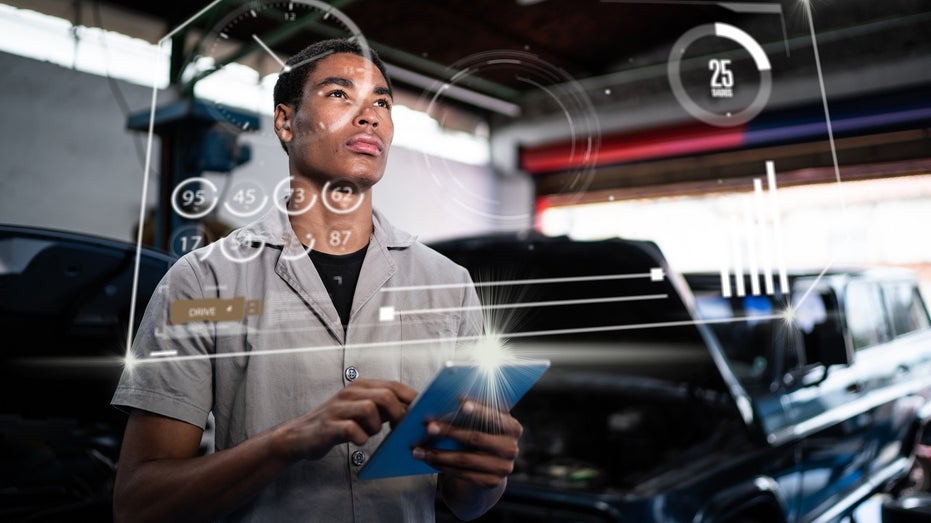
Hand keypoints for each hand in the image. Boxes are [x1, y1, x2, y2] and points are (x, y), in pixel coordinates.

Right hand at [275, 379, 416, 460]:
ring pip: (370, 409)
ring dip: (376, 426)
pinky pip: (352, 430)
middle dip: (398, 415)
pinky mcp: (329, 426)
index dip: (411, 399)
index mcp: (361, 386)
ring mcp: (338, 408)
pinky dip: (360, 438)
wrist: (301, 435)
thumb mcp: (362, 409)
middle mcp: (350, 393)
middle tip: (397, 429)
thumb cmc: (335, 423)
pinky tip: (357, 440)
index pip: (394, 385)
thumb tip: (413, 411)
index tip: (420, 413)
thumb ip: (384, 407)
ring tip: (369, 433)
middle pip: (386, 395)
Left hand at [412, 400, 522, 487]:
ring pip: (465, 459)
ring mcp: (503, 468)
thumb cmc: (480, 436)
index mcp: (513, 427)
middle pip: (476, 438)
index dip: (478, 409)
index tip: (458, 401)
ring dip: (438, 453)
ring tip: (418, 449)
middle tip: (428, 427)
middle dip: (449, 431)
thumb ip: (473, 414)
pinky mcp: (491, 482)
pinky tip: (428, 459)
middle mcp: (511, 448)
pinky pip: (462, 473)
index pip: (495, 416)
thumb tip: (443, 401)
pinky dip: (442, 465)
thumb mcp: (483, 423)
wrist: (487, 469)